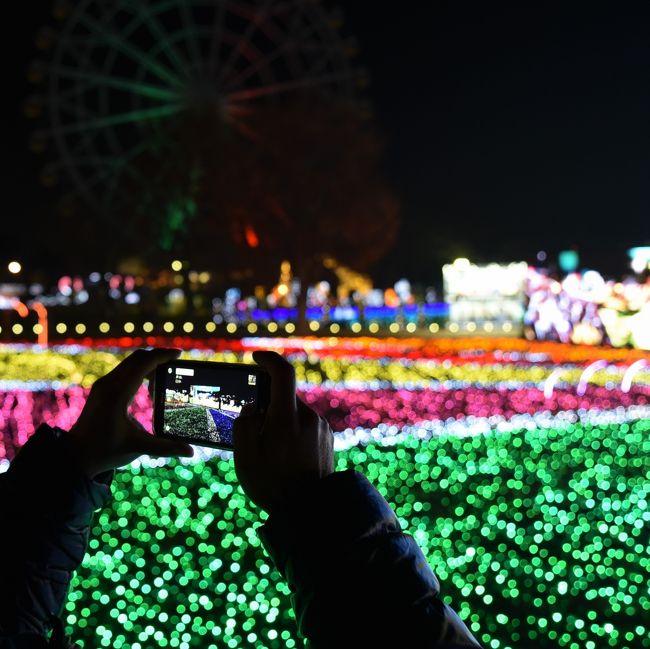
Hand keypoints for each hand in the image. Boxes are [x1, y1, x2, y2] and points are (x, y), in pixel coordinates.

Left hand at [67, 348, 193, 477]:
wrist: (76, 456)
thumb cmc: (105, 451)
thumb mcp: (138, 448)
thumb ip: (166, 447)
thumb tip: (191, 451)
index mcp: (117, 395)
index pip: (143, 364)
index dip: (163, 356)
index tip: (179, 354)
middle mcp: (108, 384)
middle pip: (138, 358)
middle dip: (159, 357)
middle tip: (176, 365)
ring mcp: (103, 385)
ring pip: (131, 362)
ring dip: (149, 364)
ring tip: (164, 379)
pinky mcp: (102, 388)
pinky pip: (125, 370)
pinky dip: (140, 371)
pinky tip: (149, 386)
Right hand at [233, 351, 333, 514]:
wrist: (310, 512)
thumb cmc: (273, 486)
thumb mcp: (245, 458)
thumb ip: (244, 425)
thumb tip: (253, 407)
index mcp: (287, 419)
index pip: (283, 373)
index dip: (268, 360)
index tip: (256, 359)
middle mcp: (309, 418)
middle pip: (285, 396)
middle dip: (268, 406)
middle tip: (256, 433)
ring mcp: (321, 428)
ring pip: (294, 412)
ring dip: (281, 421)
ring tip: (272, 453)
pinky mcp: (327, 437)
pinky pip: (305, 424)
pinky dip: (293, 431)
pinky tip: (286, 457)